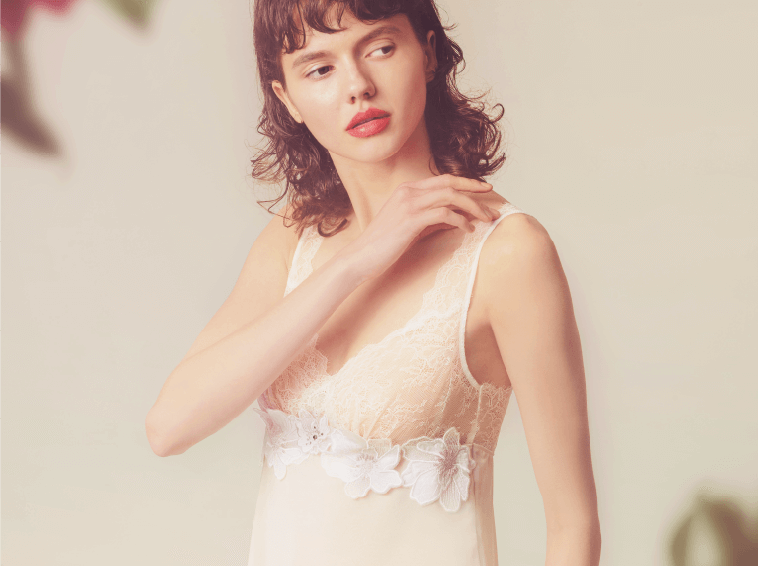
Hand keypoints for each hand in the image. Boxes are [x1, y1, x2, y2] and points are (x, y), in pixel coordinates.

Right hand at [340, 174, 500, 282]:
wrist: (360, 257)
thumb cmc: (383, 245)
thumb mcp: (410, 226)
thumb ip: (430, 217)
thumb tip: (456, 217)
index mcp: (406, 189)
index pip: (443, 179)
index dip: (466, 182)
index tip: (483, 189)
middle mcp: (408, 191)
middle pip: (450, 183)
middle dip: (474, 189)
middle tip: (492, 199)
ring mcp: (409, 204)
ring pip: (450, 196)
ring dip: (472, 207)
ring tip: (485, 219)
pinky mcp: (410, 220)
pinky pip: (444, 214)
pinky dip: (460, 221)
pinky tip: (467, 230)